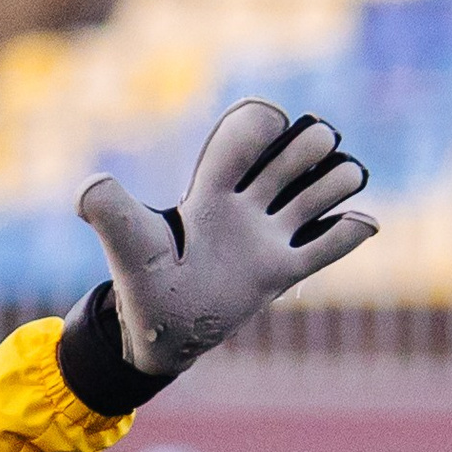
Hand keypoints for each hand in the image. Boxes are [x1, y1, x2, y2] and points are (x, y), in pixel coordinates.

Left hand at [74, 99, 375, 376]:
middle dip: (306, 145)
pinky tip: (364, 222)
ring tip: (344, 177)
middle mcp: (243, 208)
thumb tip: (88, 188)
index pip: (242, 141)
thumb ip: (109, 210)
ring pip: (312, 197)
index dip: (260, 123)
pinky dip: (347, 234)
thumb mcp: (126, 243)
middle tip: (317, 143)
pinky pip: (323, 249)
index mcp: (210, 191)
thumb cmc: (141, 282)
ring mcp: (266, 238)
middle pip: (286, 159)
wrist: (160, 332)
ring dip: (333, 183)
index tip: (271, 119)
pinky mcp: (280, 272)